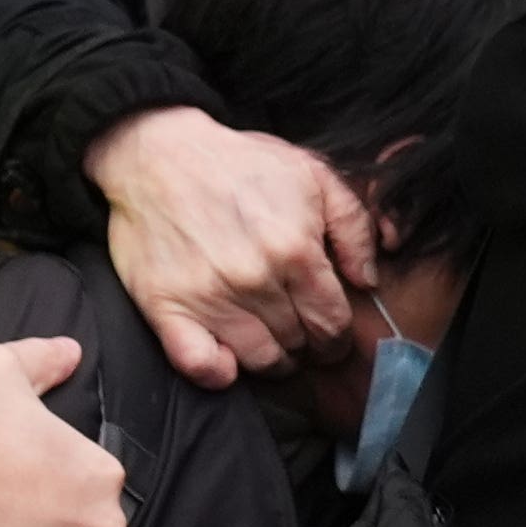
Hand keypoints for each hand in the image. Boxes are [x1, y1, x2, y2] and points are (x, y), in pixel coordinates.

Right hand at [89, 105, 380, 383]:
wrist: (159, 154)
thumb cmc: (239, 164)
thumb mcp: (313, 174)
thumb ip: (353, 226)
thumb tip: (367, 280)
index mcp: (295, 250)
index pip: (332, 324)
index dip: (336, 336)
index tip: (329, 334)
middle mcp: (255, 279)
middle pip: (298, 344)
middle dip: (305, 344)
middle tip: (296, 330)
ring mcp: (209, 297)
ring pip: (259, 361)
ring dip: (271, 359)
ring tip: (269, 341)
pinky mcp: (167, 307)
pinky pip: (200, 366)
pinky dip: (218, 372)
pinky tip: (227, 359)